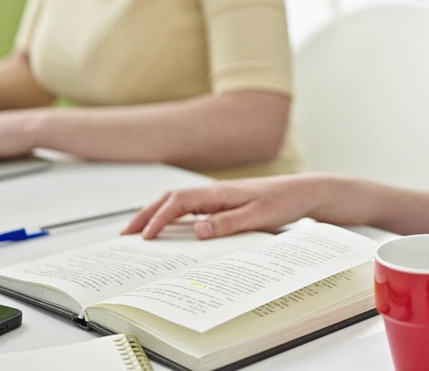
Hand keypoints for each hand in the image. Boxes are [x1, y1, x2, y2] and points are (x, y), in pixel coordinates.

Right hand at [123, 174, 330, 239]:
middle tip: (126, 233)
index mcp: (219, 192)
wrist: (302, 192)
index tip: (145, 236)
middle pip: (171, 199)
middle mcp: (214, 191)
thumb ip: (227, 223)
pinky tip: (170, 228)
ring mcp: (217, 196)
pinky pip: (191, 208)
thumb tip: (197, 231)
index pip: (179, 202)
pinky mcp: (223, 202)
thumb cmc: (283, 201)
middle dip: (146, 214)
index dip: (159, 218)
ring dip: (157, 214)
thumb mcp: (258, 216)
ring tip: (139, 231)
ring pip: (178, 202)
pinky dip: (174, 216)